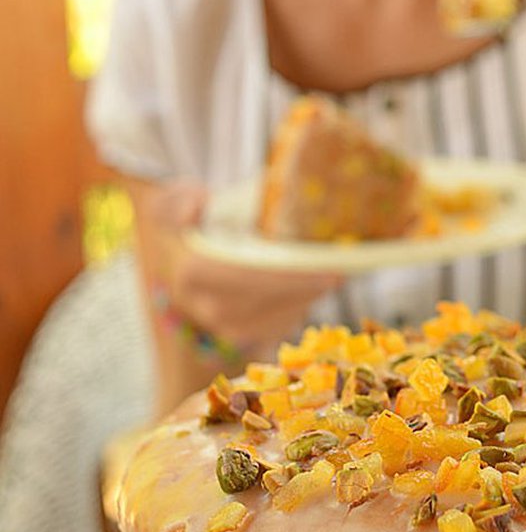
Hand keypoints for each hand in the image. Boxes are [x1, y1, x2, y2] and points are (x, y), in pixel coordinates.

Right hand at [142, 179, 342, 355]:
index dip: (287, 277)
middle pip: (266, 302)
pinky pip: (277, 327)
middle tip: (341, 273)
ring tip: (336, 278)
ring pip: (275, 319)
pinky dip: (301, 309)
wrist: (182, 250)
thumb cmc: (191, 218)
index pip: (246, 279)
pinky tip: (319, 290)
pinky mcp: (240, 334)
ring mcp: (222, 325)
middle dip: (307, 289)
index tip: (322, 270)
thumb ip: (182, 199)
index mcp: (192, 272)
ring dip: (309, 300)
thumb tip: (196, 206)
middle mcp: (205, 305)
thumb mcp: (178, 198)